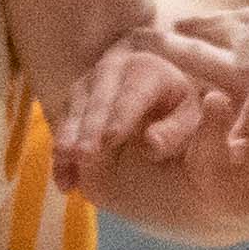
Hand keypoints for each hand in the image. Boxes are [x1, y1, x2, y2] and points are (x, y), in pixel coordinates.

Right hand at [52, 31, 219, 181]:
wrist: (161, 119)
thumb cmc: (180, 120)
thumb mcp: (188, 125)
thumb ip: (175, 133)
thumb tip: (151, 144)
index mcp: (149, 69)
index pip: (133, 92)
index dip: (121, 115)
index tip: (110, 139)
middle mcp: (115, 68)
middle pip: (98, 96)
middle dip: (89, 126)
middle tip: (84, 154)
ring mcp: (90, 82)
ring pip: (74, 107)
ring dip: (68, 136)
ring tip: (67, 162)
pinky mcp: (74, 101)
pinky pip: (62, 125)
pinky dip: (61, 154)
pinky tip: (64, 181)